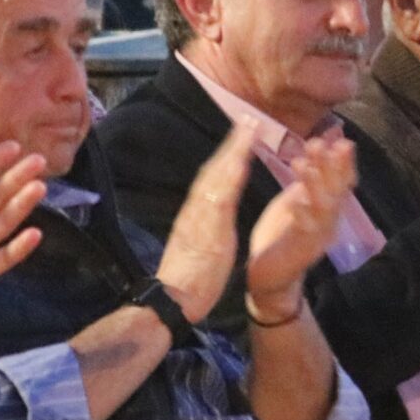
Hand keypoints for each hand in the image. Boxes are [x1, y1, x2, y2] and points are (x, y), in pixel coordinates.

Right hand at [156, 122, 260, 322]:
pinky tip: (241, 161)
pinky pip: (219, 199)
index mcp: (196, 214)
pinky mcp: (205, 229)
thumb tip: (215, 215)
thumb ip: (207, 227)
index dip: (228, 155)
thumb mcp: (200, 246)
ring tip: (249, 128)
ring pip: (216, 176)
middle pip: (214, 169)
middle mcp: (196, 209)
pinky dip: (230, 178)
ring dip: (234, 150)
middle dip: (232, 143)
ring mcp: (199, 217)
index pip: (213, 178)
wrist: (171, 300)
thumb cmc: (188, 279)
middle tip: (248, 118)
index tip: (242, 135)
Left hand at [246, 137, 358, 321]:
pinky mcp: (301, 251)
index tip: (341, 139)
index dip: (344, 161)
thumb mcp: (296, 200)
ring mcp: (317, 237)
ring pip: (322, 207)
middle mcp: (329, 222)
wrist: (271, 277)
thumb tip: (319, 146)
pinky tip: (296, 200)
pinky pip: (304, 231)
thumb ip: (308, 179)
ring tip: (305, 163)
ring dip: (315, 184)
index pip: (342, 181)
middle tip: (319, 142)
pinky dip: (302, 213)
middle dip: (330, 165)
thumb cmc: (281, 235)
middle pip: (335, 190)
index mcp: (327, 209)